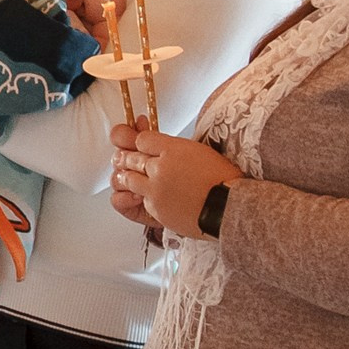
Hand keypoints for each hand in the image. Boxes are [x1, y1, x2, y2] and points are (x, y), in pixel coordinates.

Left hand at [111, 130, 240, 239]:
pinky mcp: (154, 209)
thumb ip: (175, 149)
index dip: (140, 142)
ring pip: (128, 179)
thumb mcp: (199, 151)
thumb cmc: (221, 179)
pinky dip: (140, 197)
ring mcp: (154, 189)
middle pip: (131, 158)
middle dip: (125, 157)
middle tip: (120, 158)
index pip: (143, 140)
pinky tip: (144, 197)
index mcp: (172, 149)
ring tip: (123, 176)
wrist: (227, 207)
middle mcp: (159, 167)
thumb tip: (161, 149)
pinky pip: (139, 200)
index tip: (141, 145)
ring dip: (125, 176)